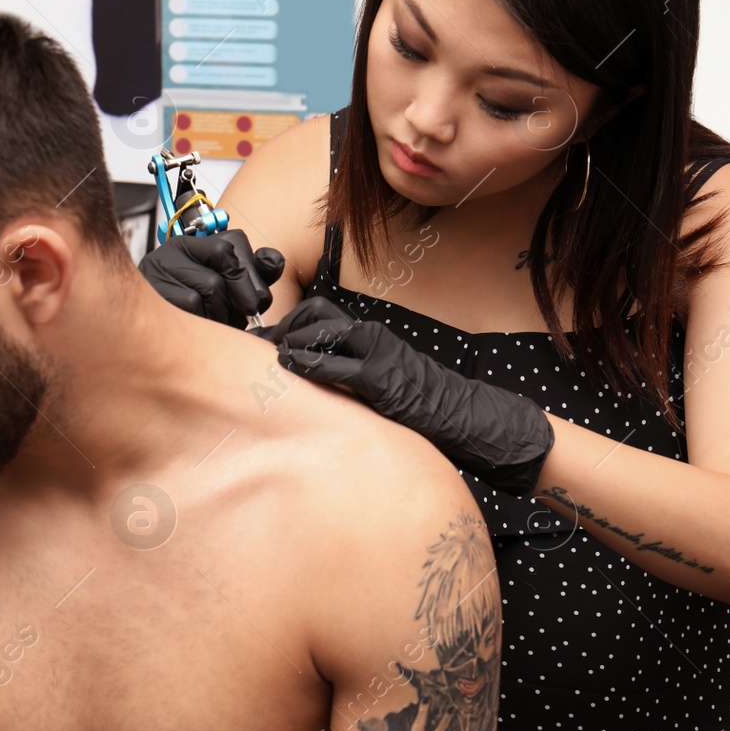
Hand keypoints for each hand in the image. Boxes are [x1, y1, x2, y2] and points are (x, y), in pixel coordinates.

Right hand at [139, 229, 284, 326]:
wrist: (149, 326)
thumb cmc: (198, 308)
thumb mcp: (232, 287)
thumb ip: (256, 273)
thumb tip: (273, 260)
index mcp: (199, 242)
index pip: (232, 246)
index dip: (250, 276)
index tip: (255, 301)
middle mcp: (177, 247)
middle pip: (226, 269)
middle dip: (242, 299)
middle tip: (242, 317)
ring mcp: (162, 266)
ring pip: (210, 289)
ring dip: (221, 314)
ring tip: (216, 323)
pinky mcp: (152, 288)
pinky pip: (191, 306)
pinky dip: (203, 321)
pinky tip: (198, 326)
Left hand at [255, 297, 555, 495]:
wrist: (469, 417)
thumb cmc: (423, 406)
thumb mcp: (381, 382)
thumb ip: (351, 374)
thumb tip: (312, 384)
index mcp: (371, 337)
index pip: (320, 314)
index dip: (288, 324)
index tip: (265, 342)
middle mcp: (373, 337)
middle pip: (314, 313)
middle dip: (283, 327)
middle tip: (261, 349)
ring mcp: (378, 355)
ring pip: (322, 329)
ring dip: (290, 339)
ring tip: (269, 357)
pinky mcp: (382, 380)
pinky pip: (339, 363)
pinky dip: (309, 361)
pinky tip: (289, 367)